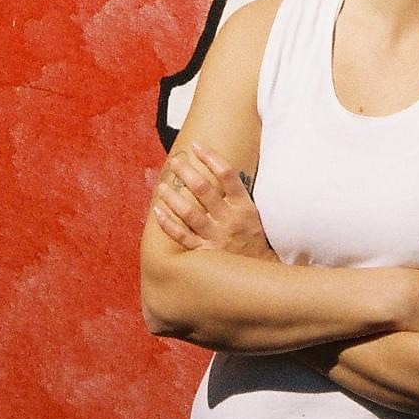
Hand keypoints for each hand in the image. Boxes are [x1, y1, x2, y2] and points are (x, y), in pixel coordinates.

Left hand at [152, 143, 275, 259]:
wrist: (261, 273)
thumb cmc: (255, 240)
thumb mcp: (254, 214)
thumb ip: (238, 195)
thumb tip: (220, 169)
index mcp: (244, 206)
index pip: (227, 174)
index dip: (211, 157)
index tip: (196, 146)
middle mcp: (229, 219)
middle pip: (204, 189)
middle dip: (186, 172)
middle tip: (175, 161)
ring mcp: (216, 237)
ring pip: (190, 212)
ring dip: (173, 197)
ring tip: (162, 185)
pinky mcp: (205, 253)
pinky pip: (182, 237)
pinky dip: (168, 224)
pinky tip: (157, 212)